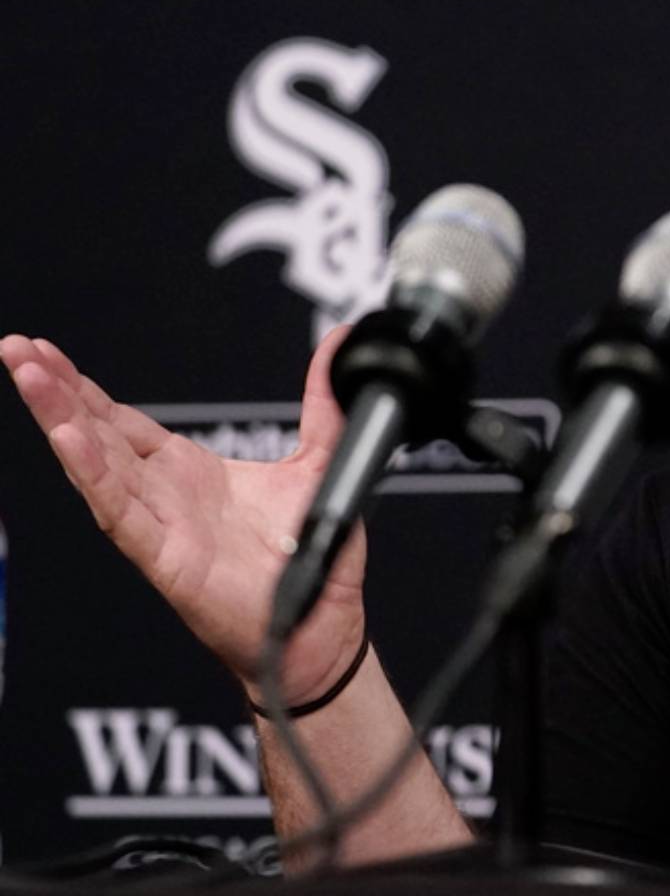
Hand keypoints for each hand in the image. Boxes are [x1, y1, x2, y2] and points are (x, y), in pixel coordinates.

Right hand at [2, 330, 368, 706]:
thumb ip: (323, 403)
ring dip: (61, 418)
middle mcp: (164, 496)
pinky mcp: (164, 556)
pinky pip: (121, 510)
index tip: (50, 350)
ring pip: (97, 464)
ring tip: (30, 375)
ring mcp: (158, 525)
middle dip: (56, 390)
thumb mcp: (320, 460)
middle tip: (18, 348)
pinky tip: (68, 437)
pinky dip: (93, 472)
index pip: (123, 421)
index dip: (86, 386)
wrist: (321, 624)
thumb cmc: (308, 557)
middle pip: (96, 433)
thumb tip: (338, 345)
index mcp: (188, 473)